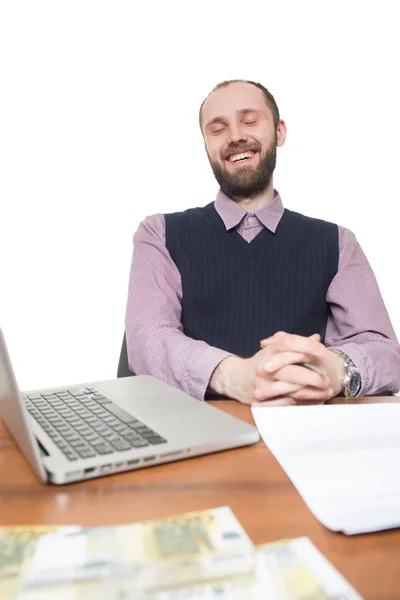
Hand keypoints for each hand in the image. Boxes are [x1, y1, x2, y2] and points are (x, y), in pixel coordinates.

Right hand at [209, 331, 331, 405]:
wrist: (237, 378)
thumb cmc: (261, 362)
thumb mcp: (275, 349)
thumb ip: (295, 343)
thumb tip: (316, 338)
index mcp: (270, 350)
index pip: (290, 343)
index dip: (307, 346)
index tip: (322, 351)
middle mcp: (265, 366)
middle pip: (293, 371)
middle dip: (314, 376)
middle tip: (327, 379)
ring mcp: (263, 384)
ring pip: (292, 389)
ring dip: (313, 392)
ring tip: (326, 391)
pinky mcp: (263, 399)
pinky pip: (287, 401)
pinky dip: (304, 401)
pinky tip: (315, 400)